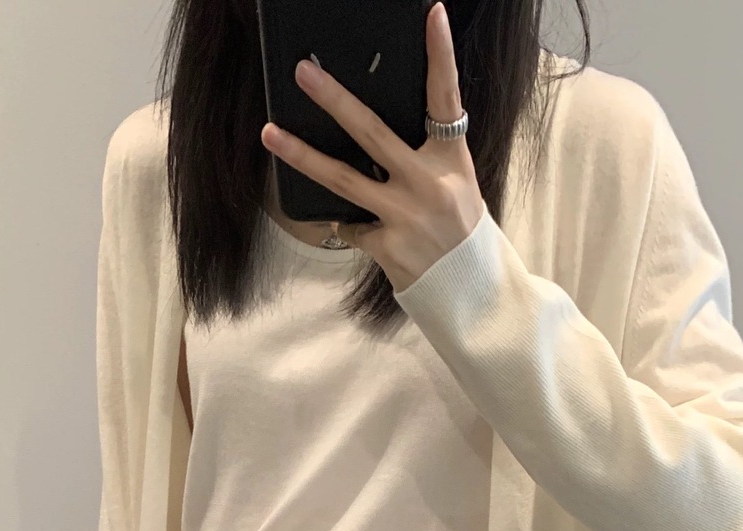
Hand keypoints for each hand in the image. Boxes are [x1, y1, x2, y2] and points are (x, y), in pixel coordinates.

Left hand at [259, 1, 484, 294]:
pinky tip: (348, 222)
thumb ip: (426, 152)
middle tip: (303, 73)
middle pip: (372, 133)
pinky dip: (346, 221)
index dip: (440, 53)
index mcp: (450, 159)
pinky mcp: (386, 248)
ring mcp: (404, 217)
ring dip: (302, 155)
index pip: (445, 96)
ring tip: (270, 133)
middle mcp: (427, 184)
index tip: (431, 14)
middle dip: (334, 100)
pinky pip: (350, 224)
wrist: (472, 291)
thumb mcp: (456, 182)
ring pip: (343, 179)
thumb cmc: (460, 230)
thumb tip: (373, 125)